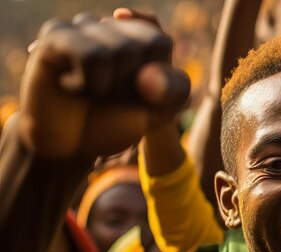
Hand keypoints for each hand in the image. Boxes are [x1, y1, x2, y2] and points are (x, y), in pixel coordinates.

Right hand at [17, 9, 189, 159]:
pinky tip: (69, 87)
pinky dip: (87, 84)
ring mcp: (83, 27)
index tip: (137, 97)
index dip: (155, 81)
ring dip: (112, 88)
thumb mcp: (158, 113)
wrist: (70, 146)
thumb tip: (149, 75)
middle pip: (148, 43)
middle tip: (110, 98)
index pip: (161, 41)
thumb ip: (174, 90)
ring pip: (122, 50)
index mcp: (138, 38)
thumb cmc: (113, 123)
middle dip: (135, 88)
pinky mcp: (56, 35)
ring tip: (90, 92)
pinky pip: (91, 55)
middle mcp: (110, 26)